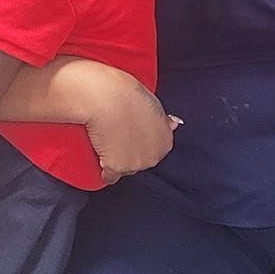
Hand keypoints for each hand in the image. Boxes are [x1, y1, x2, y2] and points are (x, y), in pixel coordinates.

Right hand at [84, 69, 179, 184]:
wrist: (108, 99)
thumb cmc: (129, 97)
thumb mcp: (155, 106)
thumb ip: (163, 121)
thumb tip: (173, 124)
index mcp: (165, 142)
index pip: (155, 152)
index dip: (142, 144)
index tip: (133, 137)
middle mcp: (154, 156)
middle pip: (141, 163)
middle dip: (131, 154)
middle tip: (119, 137)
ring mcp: (135, 164)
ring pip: (126, 169)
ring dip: (118, 161)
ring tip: (109, 142)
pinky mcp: (116, 168)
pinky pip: (110, 176)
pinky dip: (105, 171)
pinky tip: (101, 158)